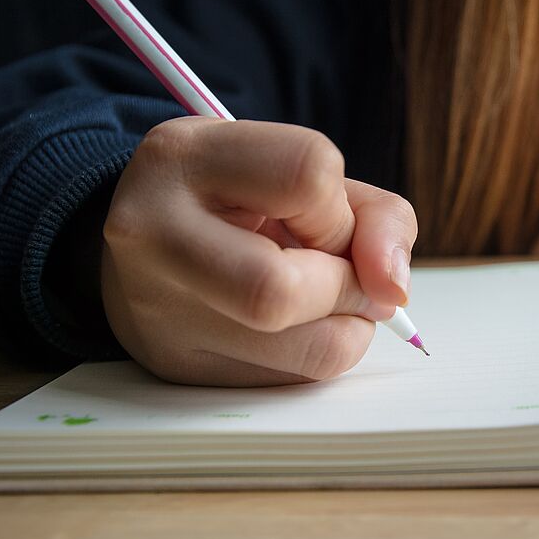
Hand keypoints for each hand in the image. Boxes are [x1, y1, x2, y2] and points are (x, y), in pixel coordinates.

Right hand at [101, 117, 416, 385]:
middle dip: (346, 287)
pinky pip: (299, 380)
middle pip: (282, 289)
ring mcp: (159, 313)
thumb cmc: (241, 205)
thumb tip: (394, 291)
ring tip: (324, 300)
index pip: (309, 175)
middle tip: (342, 276)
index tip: (330, 224)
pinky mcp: (181, 369)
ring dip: (349, 327)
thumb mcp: (305, 177)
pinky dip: (322, 352)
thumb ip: (376, 217)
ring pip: (311, 351)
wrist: (145, 250)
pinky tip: (293, 327)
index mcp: (184, 158)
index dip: (342, 211)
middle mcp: (154, 233)